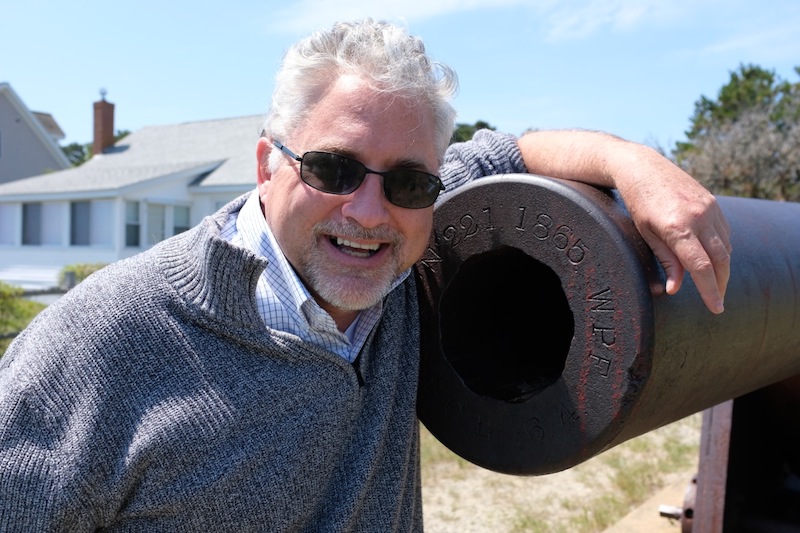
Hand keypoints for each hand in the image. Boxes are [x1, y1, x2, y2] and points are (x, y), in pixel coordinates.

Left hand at [517, 130, 731, 313]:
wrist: (642, 167)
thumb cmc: (637, 203)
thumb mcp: (645, 234)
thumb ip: (665, 261)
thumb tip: (675, 289)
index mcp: (678, 228)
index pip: (701, 267)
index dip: (710, 291)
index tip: (716, 308)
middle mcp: (699, 217)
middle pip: (720, 260)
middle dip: (721, 284)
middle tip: (717, 301)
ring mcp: (709, 208)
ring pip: (726, 247)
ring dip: (723, 268)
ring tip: (715, 284)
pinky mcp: (713, 202)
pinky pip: (724, 232)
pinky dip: (722, 249)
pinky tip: (714, 258)